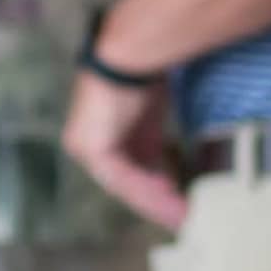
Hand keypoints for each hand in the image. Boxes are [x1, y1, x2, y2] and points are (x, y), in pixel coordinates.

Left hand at [64, 57, 187, 236]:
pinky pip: (126, 180)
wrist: (131, 54)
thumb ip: (153, 137)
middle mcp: (86, 142)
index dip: (154, 187)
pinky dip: (152, 194)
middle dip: (157, 201)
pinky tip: (173, 204)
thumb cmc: (143, 70)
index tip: (179, 200)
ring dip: (157, 203)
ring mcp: (86, 147)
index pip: (127, 168)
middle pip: (127, 182)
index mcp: (99, 132)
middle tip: (184, 216)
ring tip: (183, 217)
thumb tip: (175, 156)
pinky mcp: (93, 149)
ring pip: (127, 186)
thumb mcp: (150, 112)